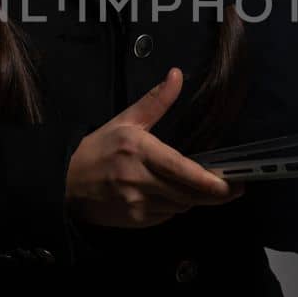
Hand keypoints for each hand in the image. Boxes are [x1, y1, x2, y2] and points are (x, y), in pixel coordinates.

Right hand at [66, 67, 244, 227]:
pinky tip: (174, 197)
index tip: (230, 184)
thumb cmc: (98, 149)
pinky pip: (166, 217)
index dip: (208, 182)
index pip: (181, 170)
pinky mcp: (134, 221)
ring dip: (194, 200)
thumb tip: (177, 74)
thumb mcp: (125, 120)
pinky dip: (175, 208)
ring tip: (202, 190)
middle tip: (232, 189)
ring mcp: (135, 204)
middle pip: (187, 194)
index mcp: (138, 150)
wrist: (65, 183)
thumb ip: (156, 101)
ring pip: (180, 207)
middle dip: (212, 194)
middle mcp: (138, 179)